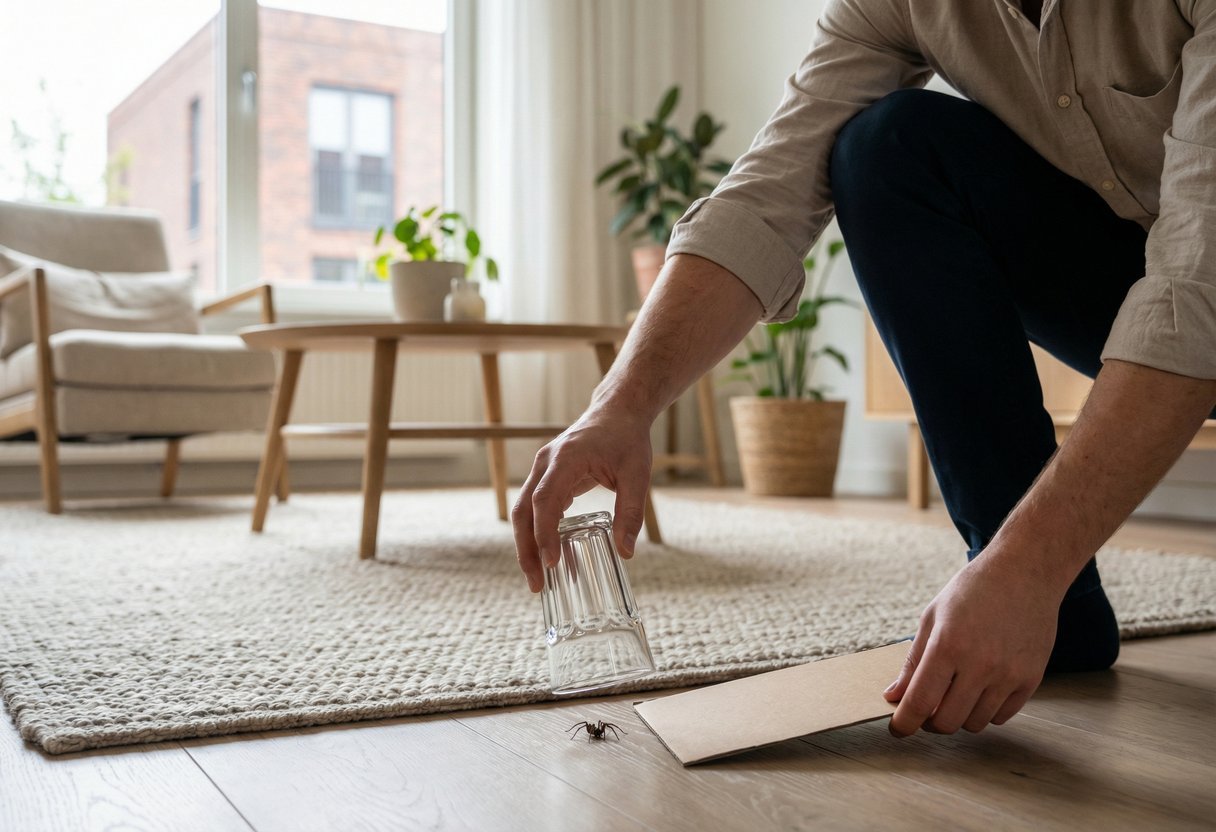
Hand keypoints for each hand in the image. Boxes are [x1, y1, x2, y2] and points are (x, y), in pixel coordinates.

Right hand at [511, 407, 652, 592]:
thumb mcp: (637, 476)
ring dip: (527, 545)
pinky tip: (549, 558)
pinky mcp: (546, 476)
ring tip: (538, 580)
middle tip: (536, 584)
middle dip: (526, 549)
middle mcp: (545, 463)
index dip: (544, 533)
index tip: (550, 563)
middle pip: (524, 510)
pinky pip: (535, 508)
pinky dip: (537, 533)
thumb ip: (631, 513)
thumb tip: (626, 553)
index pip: (545, 500)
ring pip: (523, 511)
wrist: (617, 412)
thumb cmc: (627, 440)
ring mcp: (542, 469)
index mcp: (566, 459)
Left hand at [884, 552, 1061, 735]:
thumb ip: (912, 661)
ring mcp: (1008, 674)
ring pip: (975, 723)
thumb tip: (894, 696)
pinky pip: (1002, 716)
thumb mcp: (932, 617)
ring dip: (959, 716)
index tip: (897, 729)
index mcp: (948, 645)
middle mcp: (980, 664)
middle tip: (926, 709)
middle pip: (946, 722)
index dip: (904, 723)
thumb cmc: (972, 591)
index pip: (920, 702)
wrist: (1024, 573)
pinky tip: (980, 689)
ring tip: (955, 692)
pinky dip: (986, 711)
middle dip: (930, 722)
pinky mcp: (1031, 679)